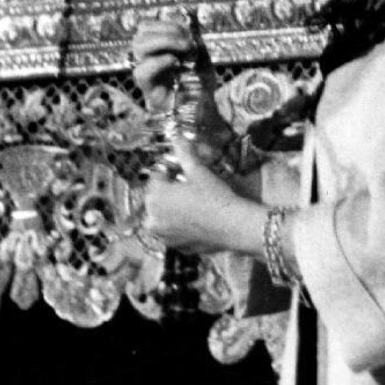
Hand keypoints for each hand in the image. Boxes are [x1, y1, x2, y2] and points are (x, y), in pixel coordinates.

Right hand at [131, 18, 234, 168]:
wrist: (207, 113)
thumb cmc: (202, 85)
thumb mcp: (201, 56)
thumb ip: (193, 36)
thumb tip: (190, 13)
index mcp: (156, 52)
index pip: (147, 28)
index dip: (167, 24)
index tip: (189, 33)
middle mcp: (147, 62)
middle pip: (140, 36)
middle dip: (166, 32)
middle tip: (187, 42)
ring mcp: (146, 77)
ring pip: (138, 48)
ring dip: (163, 42)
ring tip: (182, 51)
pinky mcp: (148, 92)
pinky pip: (142, 72)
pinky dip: (159, 62)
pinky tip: (175, 63)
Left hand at [141, 135, 265, 257]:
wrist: (233, 226)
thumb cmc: (214, 196)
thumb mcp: (198, 171)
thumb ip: (184, 152)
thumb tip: (177, 136)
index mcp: (154, 198)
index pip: (156, 177)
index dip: (170, 171)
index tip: (183, 170)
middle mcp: (152, 220)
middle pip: (157, 198)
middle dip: (169, 191)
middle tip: (189, 186)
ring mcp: (163, 237)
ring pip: (163, 217)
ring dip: (172, 209)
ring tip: (193, 203)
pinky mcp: (175, 248)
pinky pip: (173, 232)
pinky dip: (180, 226)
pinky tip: (196, 220)